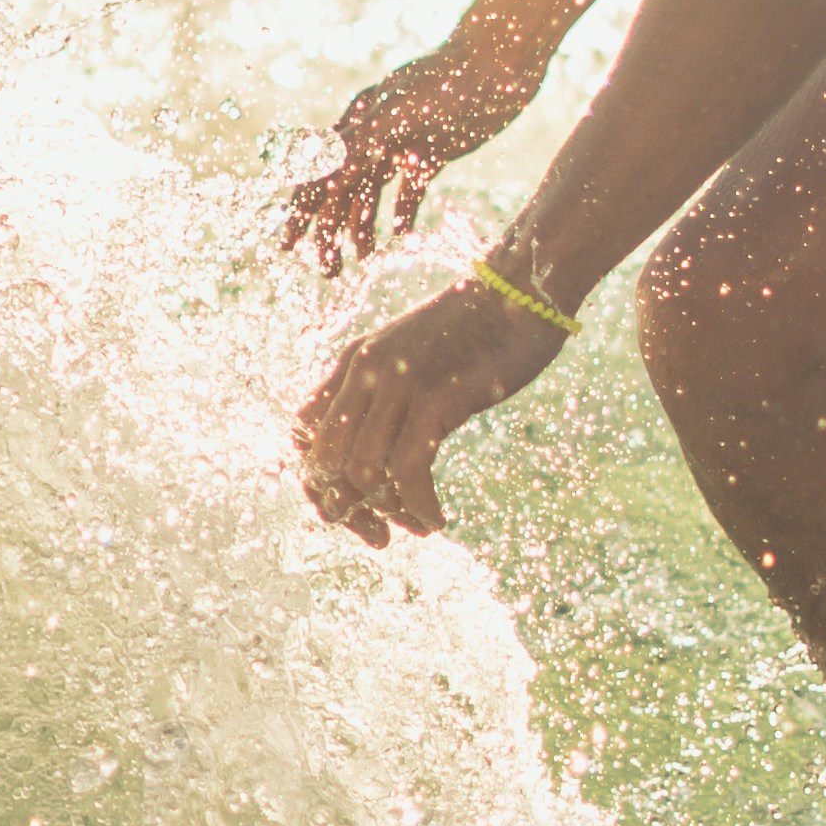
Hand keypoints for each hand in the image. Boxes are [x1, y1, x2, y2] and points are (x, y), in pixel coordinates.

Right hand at [276, 37, 540, 274]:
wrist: (500, 63)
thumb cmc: (448, 82)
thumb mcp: (401, 112)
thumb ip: (361, 142)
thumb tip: (321, 175)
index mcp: (359, 121)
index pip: (319, 172)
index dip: (301, 210)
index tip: (287, 244)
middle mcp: (374, 134)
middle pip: (341, 190)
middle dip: (329, 230)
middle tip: (327, 271)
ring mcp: (402, 143)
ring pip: (371, 194)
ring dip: (362, 226)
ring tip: (361, 261)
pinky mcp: (432, 151)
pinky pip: (409, 189)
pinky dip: (402, 211)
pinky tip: (401, 234)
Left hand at [295, 271, 564, 545]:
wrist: (522, 291)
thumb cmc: (478, 331)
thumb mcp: (414, 356)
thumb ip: (385, 392)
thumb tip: (374, 456)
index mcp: (355, 361)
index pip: (303, 433)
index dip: (317, 482)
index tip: (352, 510)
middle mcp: (367, 371)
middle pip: (324, 460)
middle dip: (345, 508)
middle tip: (380, 534)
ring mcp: (400, 382)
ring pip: (361, 470)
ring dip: (387, 513)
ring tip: (417, 525)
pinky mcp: (438, 396)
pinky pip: (408, 471)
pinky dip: (418, 507)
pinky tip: (437, 519)